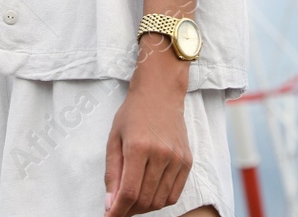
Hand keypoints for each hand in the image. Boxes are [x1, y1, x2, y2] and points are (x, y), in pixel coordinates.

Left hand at [103, 49, 191, 216]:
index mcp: (138, 147)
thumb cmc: (134, 113)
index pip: (129, 193)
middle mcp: (161, 154)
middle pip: (144, 200)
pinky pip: (174, 194)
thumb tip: (111, 204)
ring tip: (133, 199)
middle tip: (119, 207)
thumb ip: (112, 173)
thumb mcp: (114, 139)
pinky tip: (149, 192)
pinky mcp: (187, 161)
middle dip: (129, 210)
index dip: (118, 212)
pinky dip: (160, 200)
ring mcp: (177, 158)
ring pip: (160, 200)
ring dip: (144, 207)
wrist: (160, 92)